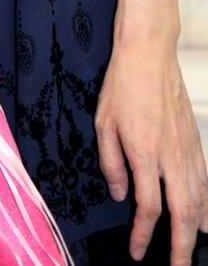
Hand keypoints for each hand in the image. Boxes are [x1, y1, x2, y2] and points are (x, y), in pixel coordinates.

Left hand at [95, 35, 207, 262]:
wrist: (149, 54)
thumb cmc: (122, 85)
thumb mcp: (103, 123)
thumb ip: (110, 163)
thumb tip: (119, 194)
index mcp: (143, 154)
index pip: (148, 208)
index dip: (143, 234)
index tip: (137, 250)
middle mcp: (170, 157)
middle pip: (182, 214)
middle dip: (181, 246)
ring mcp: (187, 150)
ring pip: (199, 201)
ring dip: (196, 230)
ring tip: (191, 251)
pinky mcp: (195, 141)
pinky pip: (205, 181)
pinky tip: (207, 219)